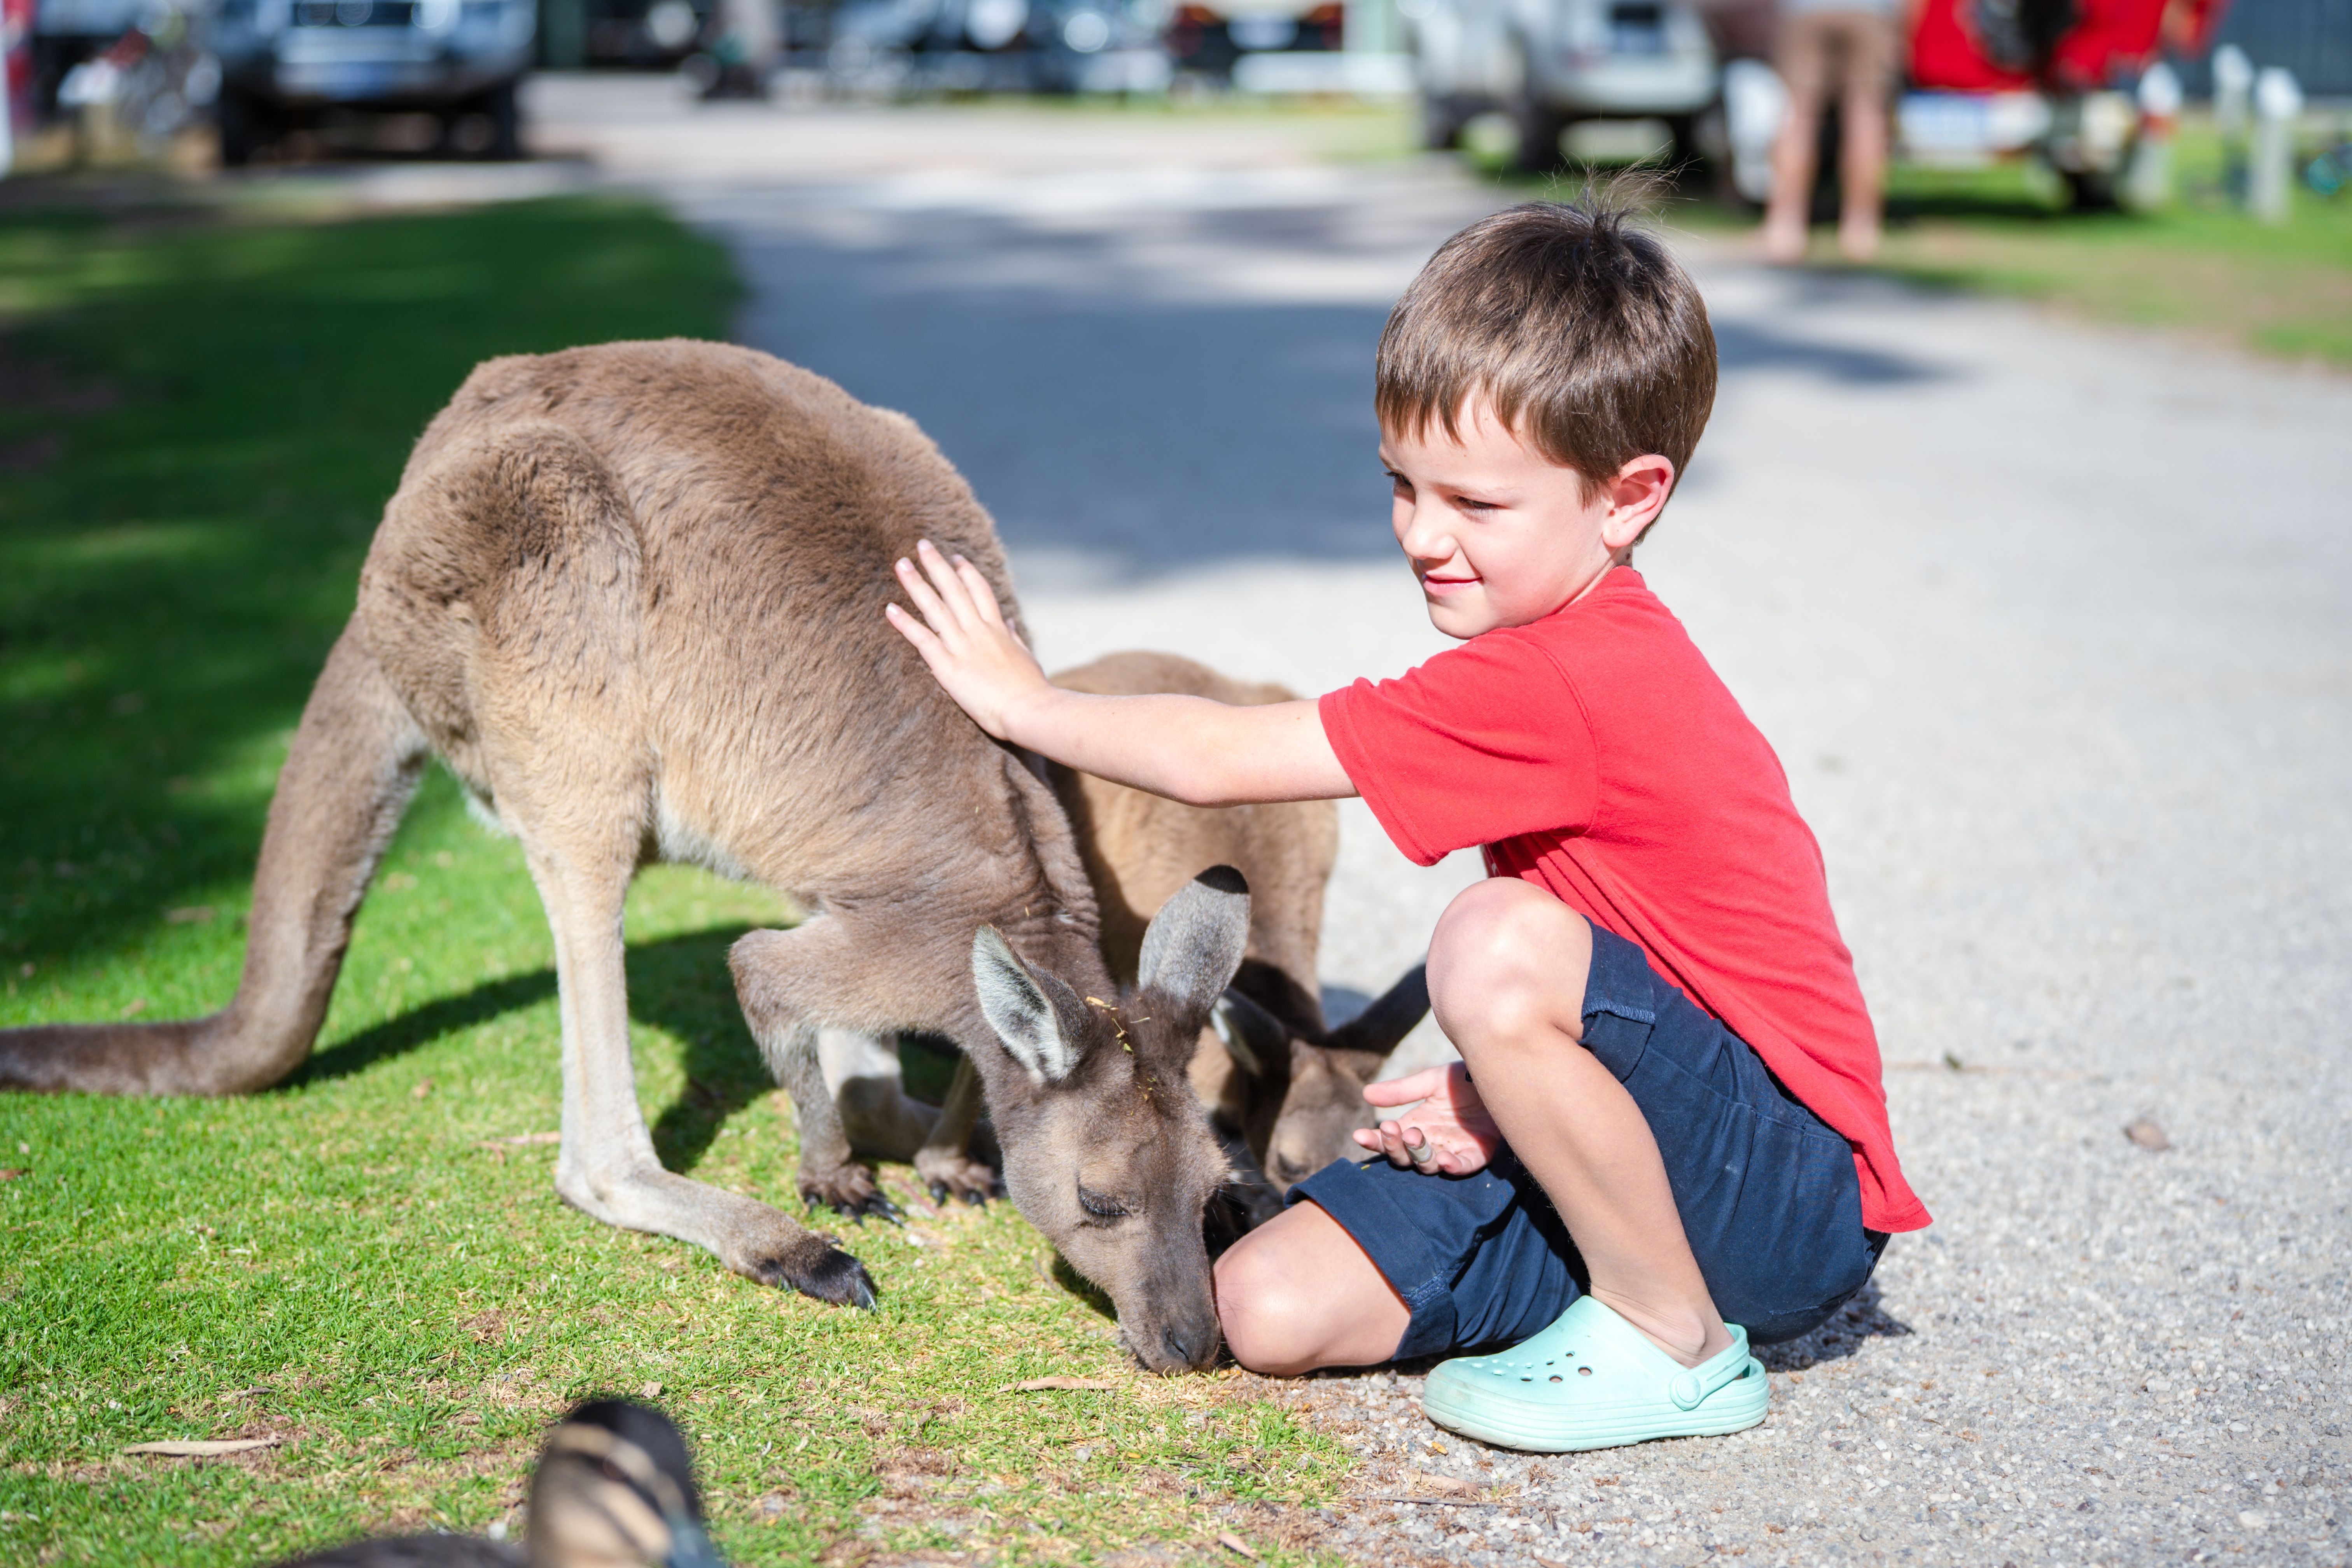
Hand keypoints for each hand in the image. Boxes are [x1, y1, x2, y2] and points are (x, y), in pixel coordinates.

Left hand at [884, 539, 1050, 740]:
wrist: (1029, 709)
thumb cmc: (1031, 691)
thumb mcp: (1026, 658)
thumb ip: (1014, 638)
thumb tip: (1011, 622)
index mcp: (998, 630)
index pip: (980, 591)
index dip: (966, 572)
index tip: (955, 557)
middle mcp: (978, 631)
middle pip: (954, 590)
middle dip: (937, 565)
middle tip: (922, 545)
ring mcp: (962, 646)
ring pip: (935, 607)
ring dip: (916, 584)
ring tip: (900, 564)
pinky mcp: (948, 666)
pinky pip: (922, 639)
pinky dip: (905, 623)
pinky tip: (889, 609)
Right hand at [1353, 1063, 1500, 1176]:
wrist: (1500, 1075)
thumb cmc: (1464, 1079)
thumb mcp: (1430, 1081)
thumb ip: (1401, 1091)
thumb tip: (1365, 1093)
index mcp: (1415, 1124)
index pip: (1389, 1139)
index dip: (1374, 1140)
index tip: (1359, 1135)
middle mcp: (1430, 1142)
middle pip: (1404, 1156)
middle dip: (1394, 1145)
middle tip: (1391, 1128)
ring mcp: (1452, 1151)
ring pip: (1427, 1164)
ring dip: (1418, 1154)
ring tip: (1414, 1135)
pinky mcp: (1476, 1156)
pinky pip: (1461, 1168)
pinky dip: (1451, 1166)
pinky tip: (1443, 1159)